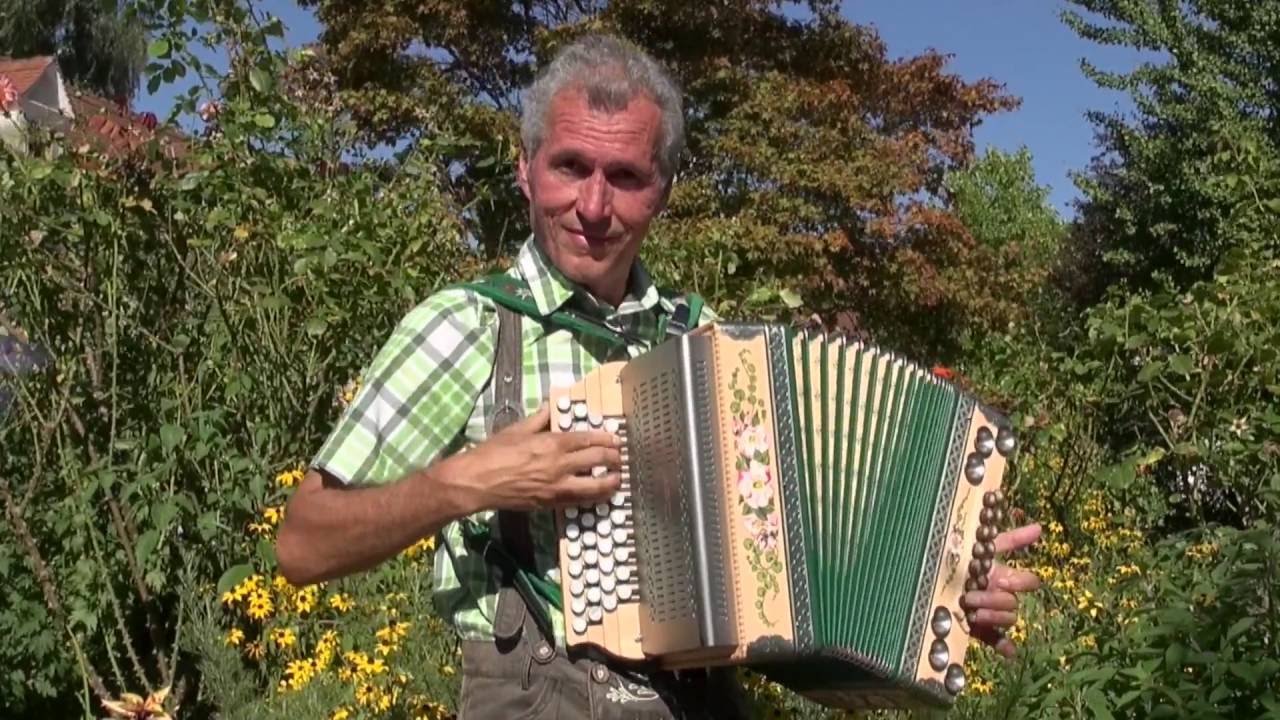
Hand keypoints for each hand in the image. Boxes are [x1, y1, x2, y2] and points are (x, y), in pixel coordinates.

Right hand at [445, 404, 621, 512]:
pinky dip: (592, 498)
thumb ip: (539, 418)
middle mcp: (559, 465)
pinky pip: (578, 501)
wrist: (477, 481)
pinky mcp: (550, 503)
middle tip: (621, 458)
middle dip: (614, 458)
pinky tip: (599, 496)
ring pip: (594, 486)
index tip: (615, 440)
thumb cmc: (494, 453)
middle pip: (598, 460)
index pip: (588, 439)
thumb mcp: (517, 428)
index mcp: (552, 443)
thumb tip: (551, 406)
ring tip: (618, 479)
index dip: (607, 439)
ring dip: (610, 482)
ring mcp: (557, 487)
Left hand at [963, 522, 1041, 657]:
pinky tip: (1007, 651)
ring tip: (970, 611)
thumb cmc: (958, 558)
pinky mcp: (981, 630)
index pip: (1028, 582)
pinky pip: (998, 640)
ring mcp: (992, 613)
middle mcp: (999, 595)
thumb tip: (1040, 527)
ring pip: (1008, 620)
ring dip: (992, 617)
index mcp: (1002, 576)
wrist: (928, 578)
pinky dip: (1004, 646)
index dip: (1019, 582)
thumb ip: (1010, 539)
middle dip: (994, 600)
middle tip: (971, 595)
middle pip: (1013, 602)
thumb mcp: (980, 545)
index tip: (1000, 580)